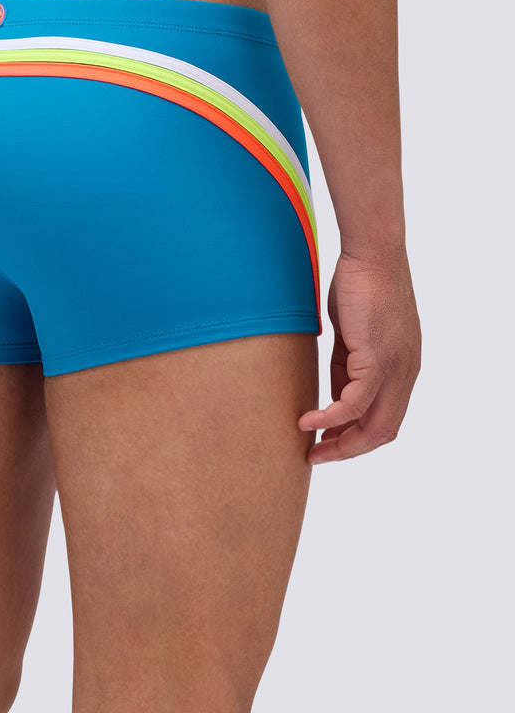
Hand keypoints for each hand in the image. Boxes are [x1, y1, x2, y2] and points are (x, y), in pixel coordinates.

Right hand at [298, 249, 420, 463]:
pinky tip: (307, 421)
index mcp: (402, 369)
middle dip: (348, 450)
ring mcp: (396, 368)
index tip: (327, 445)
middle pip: (382, 432)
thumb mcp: (353, 336)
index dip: (356, 438)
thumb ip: (348, 366)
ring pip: (373, 425)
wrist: (372, 255)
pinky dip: (330, 419)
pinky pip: (354, 403)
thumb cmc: (360, 285)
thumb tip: (334, 393)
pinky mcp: (379, 359)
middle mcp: (406, 374)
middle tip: (316, 458)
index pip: (385, 419)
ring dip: (339, 443)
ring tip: (310, 449)